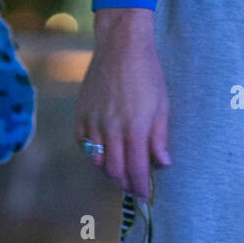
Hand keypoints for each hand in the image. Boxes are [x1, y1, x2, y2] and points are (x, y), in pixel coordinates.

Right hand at [74, 9, 169, 201]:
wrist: (121, 46)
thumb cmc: (147, 73)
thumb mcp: (162, 104)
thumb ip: (159, 136)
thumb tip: (162, 163)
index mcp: (135, 127)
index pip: (136, 168)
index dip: (141, 186)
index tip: (145, 196)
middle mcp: (111, 129)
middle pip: (115, 170)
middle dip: (126, 184)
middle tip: (134, 188)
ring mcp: (93, 122)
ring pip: (98, 161)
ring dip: (109, 173)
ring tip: (120, 175)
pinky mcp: (81, 115)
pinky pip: (84, 145)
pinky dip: (93, 156)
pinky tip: (104, 156)